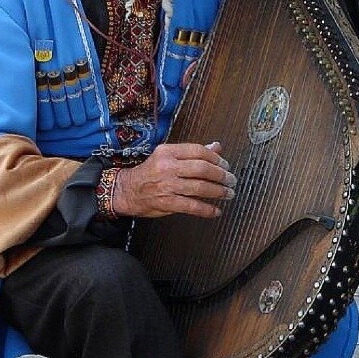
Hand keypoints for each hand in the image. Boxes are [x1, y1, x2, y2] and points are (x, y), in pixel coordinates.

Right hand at [111, 142, 235, 219]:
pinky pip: (192, 206)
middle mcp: (167, 167)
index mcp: (168, 152)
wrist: (127, 190)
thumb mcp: (168, 156)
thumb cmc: (150, 172)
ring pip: (200, 187)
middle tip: (231, 180)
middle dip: (221, 176)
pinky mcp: (167, 202)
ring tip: (228, 194)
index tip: (225, 165)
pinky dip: (207, 209)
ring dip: (218, 192)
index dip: (216, 158)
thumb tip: (217, 147)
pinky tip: (216, 210)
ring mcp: (167, 185)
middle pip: (202, 169)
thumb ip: (192, 152)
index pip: (198, 151)